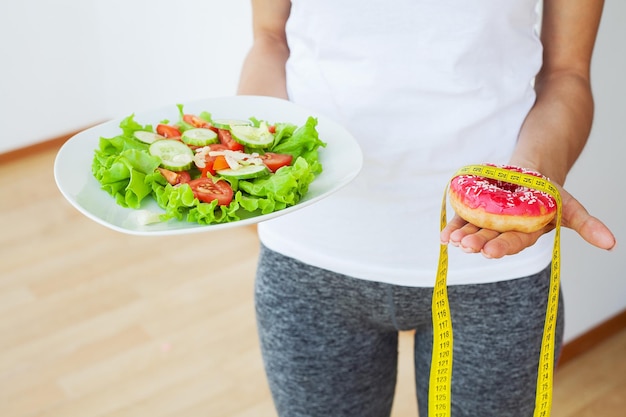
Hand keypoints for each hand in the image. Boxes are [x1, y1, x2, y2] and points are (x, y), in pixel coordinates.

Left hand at [440, 184, 615, 258]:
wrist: (530, 173)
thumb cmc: (549, 193)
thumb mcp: (569, 206)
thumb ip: (587, 225)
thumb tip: (612, 244)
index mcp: (527, 232)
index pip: (515, 242)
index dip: (503, 247)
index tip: (490, 252)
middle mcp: (505, 230)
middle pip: (491, 238)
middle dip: (479, 242)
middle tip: (466, 246)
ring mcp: (488, 221)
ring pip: (475, 230)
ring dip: (462, 235)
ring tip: (452, 240)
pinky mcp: (475, 210)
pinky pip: (463, 219)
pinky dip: (453, 226)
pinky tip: (444, 235)